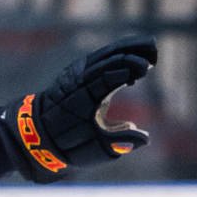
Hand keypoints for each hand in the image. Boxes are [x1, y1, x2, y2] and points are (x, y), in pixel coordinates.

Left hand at [4, 35, 155, 182]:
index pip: (107, 75)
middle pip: (108, 59)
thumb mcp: (96, 150)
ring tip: (150, 47)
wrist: (41, 133)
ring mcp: (77, 73)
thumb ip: (119, 142)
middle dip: (132, 53)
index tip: (146, 68)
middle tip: (155, 54)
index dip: (127, 68)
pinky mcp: (79, 72)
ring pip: (105, 54)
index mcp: (84, 98)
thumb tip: (145, 138)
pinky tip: (134, 58)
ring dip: (128, 49)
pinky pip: (101, 57)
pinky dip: (118, 54)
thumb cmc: (71, 144)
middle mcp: (79, 80)